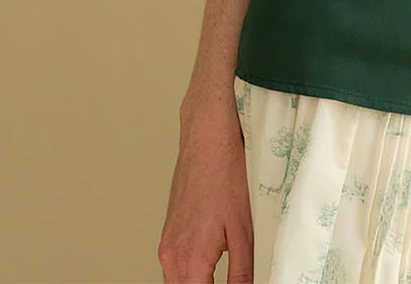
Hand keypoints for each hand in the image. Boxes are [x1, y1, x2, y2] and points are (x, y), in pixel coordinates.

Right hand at [157, 102, 253, 282]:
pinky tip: (210, 269)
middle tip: (233, 279)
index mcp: (190, 261)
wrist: (207, 140)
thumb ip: (241, 274)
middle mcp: (171, 257)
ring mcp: (166, 245)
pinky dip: (190, 276)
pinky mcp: (168, 234)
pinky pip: (174, 269)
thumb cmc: (226, 176)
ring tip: (222, 276)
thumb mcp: (244, 231)